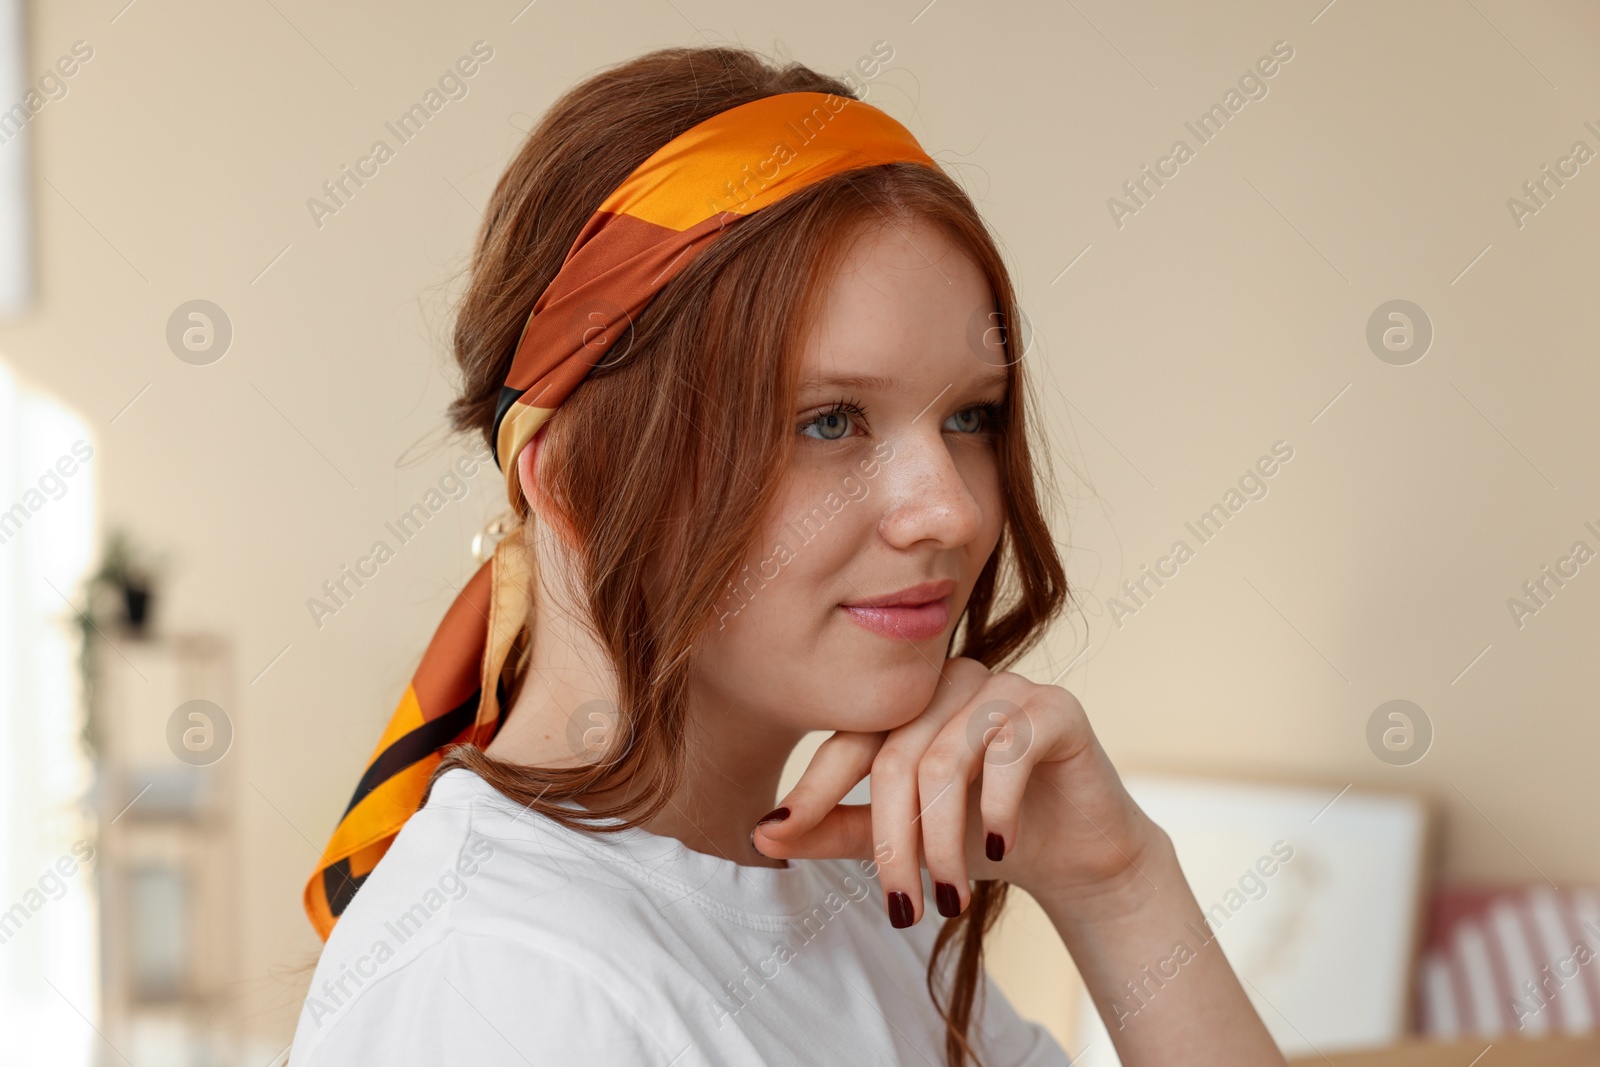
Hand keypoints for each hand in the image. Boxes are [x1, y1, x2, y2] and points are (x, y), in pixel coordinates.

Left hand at [751, 656, 1165, 926]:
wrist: (1075, 852)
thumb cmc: (981, 834)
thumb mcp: (905, 835)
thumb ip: (838, 827)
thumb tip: (762, 833)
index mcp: (909, 702)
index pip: (851, 739)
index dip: (814, 788)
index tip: (778, 833)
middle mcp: (951, 682)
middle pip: (895, 757)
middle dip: (893, 842)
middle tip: (902, 906)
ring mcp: (1005, 687)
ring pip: (945, 760)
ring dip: (941, 842)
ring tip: (948, 899)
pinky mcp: (1055, 707)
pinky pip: (1008, 750)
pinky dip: (995, 808)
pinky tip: (999, 848)